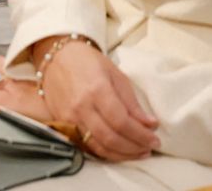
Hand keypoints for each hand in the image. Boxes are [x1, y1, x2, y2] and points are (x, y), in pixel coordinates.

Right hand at [34, 37, 158, 160]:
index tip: (155, 139)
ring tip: (138, 152)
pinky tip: (119, 151)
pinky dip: (105, 152)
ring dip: (122, 154)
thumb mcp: (115, 75)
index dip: (141, 135)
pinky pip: (86, 145)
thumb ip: (132, 102)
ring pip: (98, 146)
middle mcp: (81, 107)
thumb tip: (150, 124)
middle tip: (149, 147)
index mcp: (96, 90)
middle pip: (111, 138)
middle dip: (134, 147)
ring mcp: (69, 117)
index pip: (122, 122)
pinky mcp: (62, 123)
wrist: (56, 57)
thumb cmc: (88, 62)